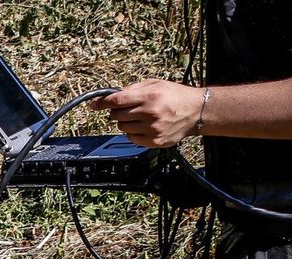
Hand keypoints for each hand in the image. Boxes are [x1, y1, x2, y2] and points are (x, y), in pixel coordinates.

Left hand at [91, 79, 205, 147]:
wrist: (196, 111)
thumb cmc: (175, 96)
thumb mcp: (156, 84)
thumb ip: (134, 88)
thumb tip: (113, 95)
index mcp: (149, 96)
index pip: (117, 100)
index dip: (102, 102)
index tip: (94, 104)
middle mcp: (149, 113)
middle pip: (117, 115)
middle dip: (117, 111)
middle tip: (127, 108)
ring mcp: (152, 129)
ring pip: (122, 127)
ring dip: (126, 122)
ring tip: (139, 116)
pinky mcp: (154, 141)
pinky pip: (131, 138)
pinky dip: (133, 132)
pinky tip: (144, 126)